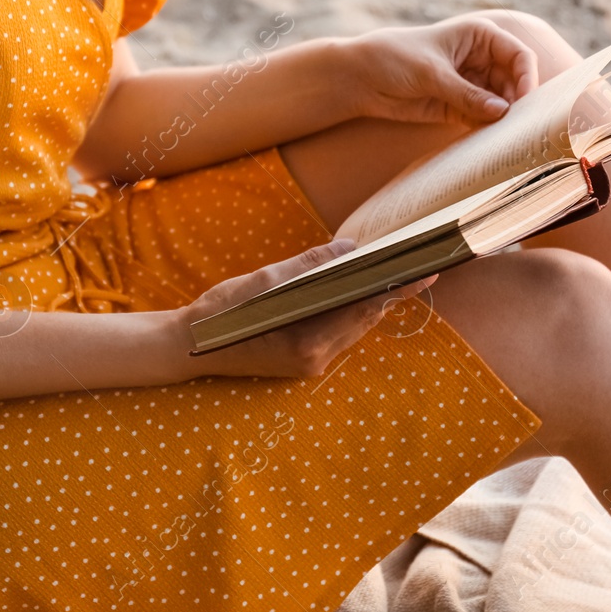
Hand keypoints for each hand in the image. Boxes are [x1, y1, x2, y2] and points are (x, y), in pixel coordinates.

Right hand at [170, 239, 437, 379]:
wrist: (185, 347)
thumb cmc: (220, 313)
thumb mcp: (263, 282)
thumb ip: (310, 266)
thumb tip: (349, 248)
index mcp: (308, 345)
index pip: (364, 311)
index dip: (396, 289)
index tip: (425, 271)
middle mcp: (315, 360)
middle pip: (363, 321)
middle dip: (389, 292)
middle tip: (417, 265)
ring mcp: (309, 363)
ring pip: (351, 327)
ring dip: (369, 301)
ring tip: (394, 273)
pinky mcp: (301, 359)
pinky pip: (336, 332)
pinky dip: (347, 310)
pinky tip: (355, 290)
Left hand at [337, 14, 537, 125]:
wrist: (360, 78)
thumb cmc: (394, 59)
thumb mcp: (432, 74)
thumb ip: (467, 94)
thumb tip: (502, 112)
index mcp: (480, 36)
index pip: (518, 55)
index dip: (527, 77)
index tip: (525, 102)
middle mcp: (481, 58)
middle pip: (515, 82)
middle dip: (518, 103)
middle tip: (519, 128)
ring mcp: (472, 83)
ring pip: (502, 102)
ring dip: (504, 119)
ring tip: (505, 137)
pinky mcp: (460, 106)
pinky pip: (484, 118)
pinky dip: (488, 129)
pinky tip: (490, 141)